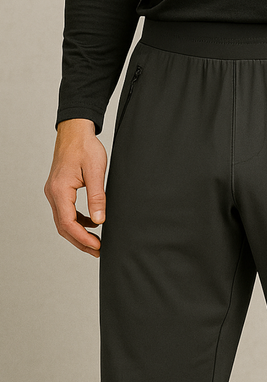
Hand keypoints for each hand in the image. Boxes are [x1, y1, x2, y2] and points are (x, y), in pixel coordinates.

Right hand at [44, 118, 107, 256]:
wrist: (75, 131)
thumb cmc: (85, 147)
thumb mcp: (96, 171)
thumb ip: (97, 197)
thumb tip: (99, 220)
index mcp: (60, 190)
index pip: (68, 224)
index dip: (83, 238)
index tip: (98, 246)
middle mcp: (53, 193)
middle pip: (63, 228)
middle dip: (81, 242)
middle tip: (99, 251)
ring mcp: (54, 192)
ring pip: (63, 222)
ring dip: (79, 234)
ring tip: (96, 242)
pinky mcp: (59, 191)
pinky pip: (66, 213)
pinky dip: (78, 223)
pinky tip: (92, 224)